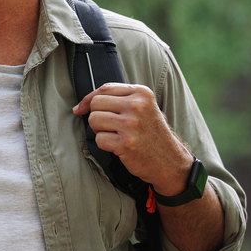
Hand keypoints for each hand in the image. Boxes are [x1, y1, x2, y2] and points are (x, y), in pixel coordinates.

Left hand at [72, 83, 192, 194]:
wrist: (170, 161)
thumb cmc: (151, 133)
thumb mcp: (143, 108)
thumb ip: (118, 99)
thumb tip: (81, 105)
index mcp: (141, 93)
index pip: (104, 89)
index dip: (88, 99)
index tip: (80, 109)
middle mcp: (137, 106)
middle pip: (95, 103)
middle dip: (96, 116)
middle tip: (109, 126)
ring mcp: (131, 124)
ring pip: (93, 120)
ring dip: (99, 130)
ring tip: (115, 135)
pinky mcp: (126, 143)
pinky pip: (98, 139)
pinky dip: (104, 145)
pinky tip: (118, 147)